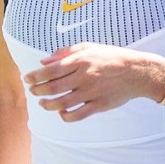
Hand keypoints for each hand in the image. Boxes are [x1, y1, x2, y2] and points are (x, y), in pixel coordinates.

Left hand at [24, 43, 164, 121]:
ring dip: (47, 105)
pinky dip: (65, 116)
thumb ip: (65, 52)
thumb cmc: (111, 57)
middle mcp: (84, 77)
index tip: (27, 79)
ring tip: (43, 103)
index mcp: (81, 61)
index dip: (35, 76)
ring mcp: (92, 92)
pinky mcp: (99, 105)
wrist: (137, 72)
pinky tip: (61, 112)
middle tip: (33, 91)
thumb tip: (43, 61)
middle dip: (38, 90)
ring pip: (62, 103)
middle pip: (53, 88)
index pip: (51, 70)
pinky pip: (77, 115)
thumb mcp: (90, 47)